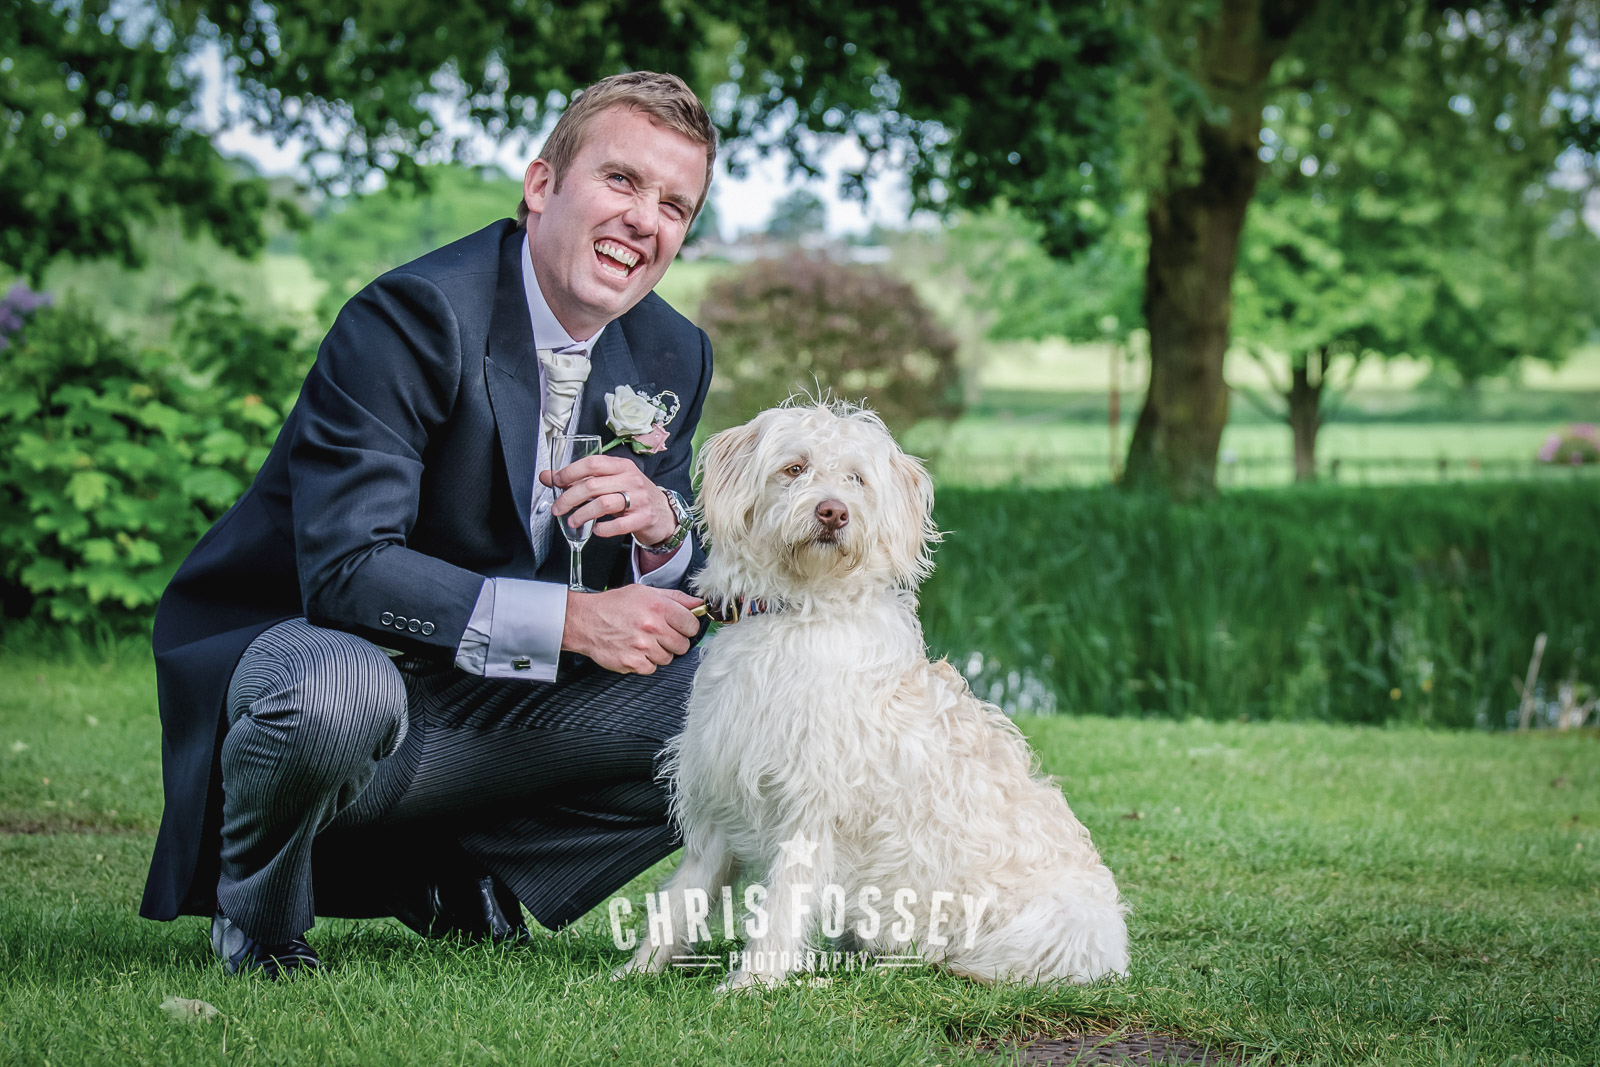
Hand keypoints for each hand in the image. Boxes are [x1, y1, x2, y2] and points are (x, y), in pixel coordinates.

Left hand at [540, 455, 678, 545]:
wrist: (663, 513)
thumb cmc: (633, 495)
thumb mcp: (609, 482)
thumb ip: (579, 479)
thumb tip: (547, 476)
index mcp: (621, 466)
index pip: (592, 462)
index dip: (570, 472)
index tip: (556, 482)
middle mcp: (631, 479)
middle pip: (593, 485)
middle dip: (569, 497)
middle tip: (558, 508)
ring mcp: (639, 499)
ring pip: (604, 503)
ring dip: (582, 513)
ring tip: (573, 521)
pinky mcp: (643, 518)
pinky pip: (620, 524)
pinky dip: (604, 529)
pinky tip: (596, 530)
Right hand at [562, 586, 702, 674]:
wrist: (585, 621)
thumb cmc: (613, 605)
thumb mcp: (645, 592)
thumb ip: (675, 598)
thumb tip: (698, 604)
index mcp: (658, 607)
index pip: (692, 624)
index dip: (687, 626)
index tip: (680, 626)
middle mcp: (652, 627)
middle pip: (683, 645)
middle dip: (674, 641)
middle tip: (660, 634)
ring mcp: (643, 647)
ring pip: (668, 658)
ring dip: (659, 652)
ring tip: (644, 641)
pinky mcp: (633, 663)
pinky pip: (652, 669)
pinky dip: (646, 662)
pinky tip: (636, 650)